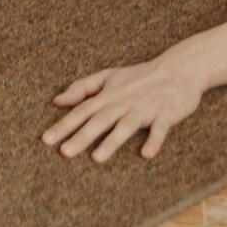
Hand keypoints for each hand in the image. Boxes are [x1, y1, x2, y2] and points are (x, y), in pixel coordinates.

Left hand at [43, 53, 204, 162]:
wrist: (180, 68)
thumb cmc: (140, 76)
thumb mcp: (109, 76)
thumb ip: (83, 88)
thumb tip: (57, 101)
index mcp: (109, 95)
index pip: (82, 110)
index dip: (64, 125)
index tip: (46, 140)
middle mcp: (124, 102)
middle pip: (100, 120)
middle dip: (82, 136)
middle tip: (64, 152)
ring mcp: (145, 108)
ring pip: (126, 125)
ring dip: (112, 141)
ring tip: (97, 158)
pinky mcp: (166, 114)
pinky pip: (160, 129)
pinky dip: (154, 140)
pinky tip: (146, 154)